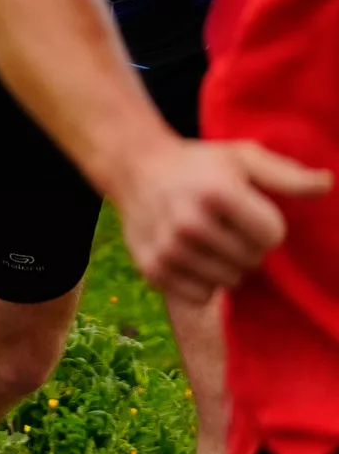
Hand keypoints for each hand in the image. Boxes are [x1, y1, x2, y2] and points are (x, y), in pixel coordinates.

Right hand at [113, 137, 329, 302]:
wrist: (134, 167)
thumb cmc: (199, 163)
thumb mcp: (243, 157)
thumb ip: (286, 175)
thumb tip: (327, 185)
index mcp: (216, 194)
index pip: (273, 237)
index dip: (268, 225)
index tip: (249, 210)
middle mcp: (189, 224)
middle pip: (251, 261)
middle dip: (247, 246)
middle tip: (226, 225)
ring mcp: (168, 249)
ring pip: (228, 281)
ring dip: (226, 265)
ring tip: (209, 241)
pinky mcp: (153, 269)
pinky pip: (200, 295)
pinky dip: (202, 282)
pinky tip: (192, 258)